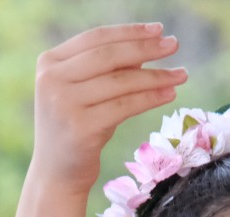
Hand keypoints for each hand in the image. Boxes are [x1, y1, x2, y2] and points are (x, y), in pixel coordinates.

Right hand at [30, 23, 188, 196]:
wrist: (57, 174)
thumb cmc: (77, 129)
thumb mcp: (88, 93)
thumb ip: (109, 69)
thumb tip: (149, 45)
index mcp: (49, 62)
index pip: (95, 38)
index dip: (129, 32)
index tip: (159, 30)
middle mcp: (51, 79)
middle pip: (108, 56)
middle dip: (145, 48)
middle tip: (174, 45)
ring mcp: (64, 104)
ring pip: (120, 82)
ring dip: (155, 76)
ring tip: (181, 74)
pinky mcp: (80, 128)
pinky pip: (124, 106)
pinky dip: (150, 98)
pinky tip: (170, 94)